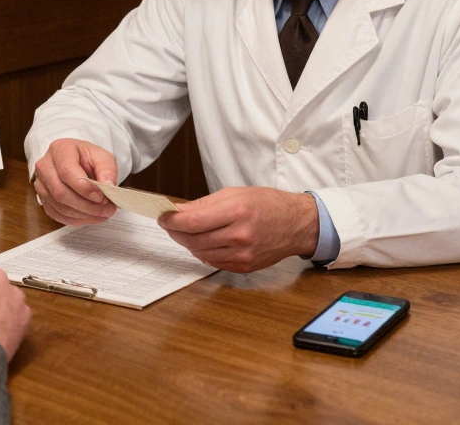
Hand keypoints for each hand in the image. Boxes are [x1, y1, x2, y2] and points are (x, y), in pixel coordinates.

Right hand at [31, 138, 118, 224]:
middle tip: (107, 210)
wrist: (74, 161)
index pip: (67, 172)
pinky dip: (75, 220)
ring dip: (83, 214)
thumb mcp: (102, 157)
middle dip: (86, 205)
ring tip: (102, 214)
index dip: (85, 188)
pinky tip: (90, 217)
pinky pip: (56, 214)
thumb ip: (107, 170)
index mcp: (59, 150)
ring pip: (59, 206)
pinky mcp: (42, 198)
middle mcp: (44, 166)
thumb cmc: (87, 158)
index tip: (103, 197)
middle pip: (60, 192)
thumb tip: (109, 186)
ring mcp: (40, 184)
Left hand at [158, 188, 319, 272]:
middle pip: (193, 240)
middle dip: (176, 232)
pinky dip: (203, 252)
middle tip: (169, 224)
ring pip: (200, 253)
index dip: (171, 221)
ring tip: (186, 232)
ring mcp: (242, 254)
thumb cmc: (268, 204)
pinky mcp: (244, 267)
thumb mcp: (235, 193)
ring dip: (188, 243)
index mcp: (237, 212)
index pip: (192, 222)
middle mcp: (240, 236)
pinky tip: (203, 242)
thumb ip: (204, 204)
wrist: (297, 224)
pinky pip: (213, 262)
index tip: (163, 216)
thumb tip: (178, 211)